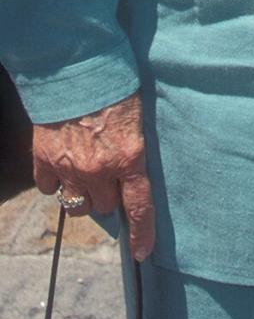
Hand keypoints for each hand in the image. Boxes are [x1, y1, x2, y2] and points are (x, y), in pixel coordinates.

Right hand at [32, 93, 155, 260]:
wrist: (76, 66)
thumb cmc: (116, 83)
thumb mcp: (137, 115)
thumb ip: (132, 147)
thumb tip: (130, 167)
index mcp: (130, 156)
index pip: (140, 206)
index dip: (143, 232)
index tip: (143, 252)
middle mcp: (99, 169)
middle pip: (105, 206)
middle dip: (110, 195)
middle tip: (110, 177)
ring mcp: (69, 167)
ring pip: (77, 204)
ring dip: (83, 194)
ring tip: (86, 174)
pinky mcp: (44, 159)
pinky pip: (50, 188)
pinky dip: (56, 182)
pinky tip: (61, 165)